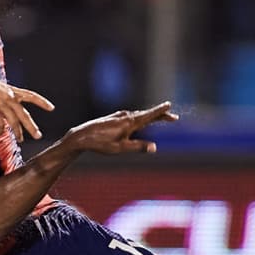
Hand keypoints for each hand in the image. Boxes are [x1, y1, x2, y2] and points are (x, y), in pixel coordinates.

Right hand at [0, 71, 54, 140]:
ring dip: (18, 132)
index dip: (42, 102)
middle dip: (31, 126)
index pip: (31, 95)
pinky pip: (0, 123)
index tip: (51, 108)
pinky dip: (1, 129)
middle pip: (24, 114)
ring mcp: (0, 103)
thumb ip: (8, 97)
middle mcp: (9, 96)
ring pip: (13, 121)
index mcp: (12, 91)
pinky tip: (1, 133)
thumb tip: (13, 107)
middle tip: (38, 135)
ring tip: (21, 139)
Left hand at [62, 102, 178, 154]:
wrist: (81, 137)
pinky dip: (139, 118)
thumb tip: (154, 147)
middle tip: (173, 118)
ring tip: (160, 118)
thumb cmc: (101, 144)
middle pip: (147, 115)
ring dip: (150, 117)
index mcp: (130, 123)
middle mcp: (125, 116)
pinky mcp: (113, 118)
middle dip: (160, 116)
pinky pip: (130, 117)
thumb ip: (138, 147)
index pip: (149, 115)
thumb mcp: (121, 148)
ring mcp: (118, 116)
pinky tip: (139, 122)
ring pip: (138, 116)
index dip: (160, 111)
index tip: (169, 105)